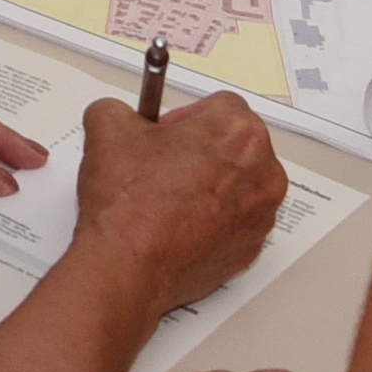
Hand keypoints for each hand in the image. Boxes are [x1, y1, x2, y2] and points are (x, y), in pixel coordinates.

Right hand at [72, 88, 281, 313]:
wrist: (127, 266)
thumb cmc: (130, 204)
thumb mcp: (108, 129)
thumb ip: (118, 109)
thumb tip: (118, 115)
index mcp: (239, 132)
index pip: (220, 105)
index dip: (185, 117)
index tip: (165, 133)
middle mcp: (263, 172)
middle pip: (236, 145)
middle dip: (202, 150)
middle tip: (164, 164)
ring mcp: (261, 215)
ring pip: (238, 185)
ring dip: (210, 185)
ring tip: (168, 198)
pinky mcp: (250, 248)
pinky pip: (235, 222)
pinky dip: (212, 221)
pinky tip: (177, 225)